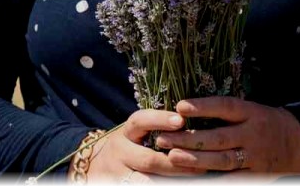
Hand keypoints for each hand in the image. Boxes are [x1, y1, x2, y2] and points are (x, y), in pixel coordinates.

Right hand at [78, 109, 198, 181]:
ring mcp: (118, 173)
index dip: (160, 120)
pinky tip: (183, 184)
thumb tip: (191, 120)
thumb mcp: (138, 132)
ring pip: (146, 181)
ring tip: (196, 176)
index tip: (181, 120)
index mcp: (126, 132)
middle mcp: (120, 152)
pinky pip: (144, 185)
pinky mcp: (119, 184)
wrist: (98, 165)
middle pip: (149, 160)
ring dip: (172, 180)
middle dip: (176, 163)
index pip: (140, 121)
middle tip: (201, 164)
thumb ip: (158, 127)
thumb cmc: (131, 144)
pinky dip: (164, 185)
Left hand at [155, 96, 299, 175]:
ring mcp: (256, 156)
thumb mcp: (254, 110)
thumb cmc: (268, 123)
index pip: (226, 107)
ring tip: (172, 156)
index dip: (204, 106)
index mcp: (253, 113)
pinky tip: (195, 178)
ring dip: (195, 160)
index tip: (180, 106)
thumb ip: (228, 112)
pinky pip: (233, 179)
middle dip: (189, 138)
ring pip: (222, 160)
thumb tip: (189, 109)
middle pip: (218, 137)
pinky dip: (214, 179)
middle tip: (163, 137)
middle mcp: (254, 134)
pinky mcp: (257, 175)